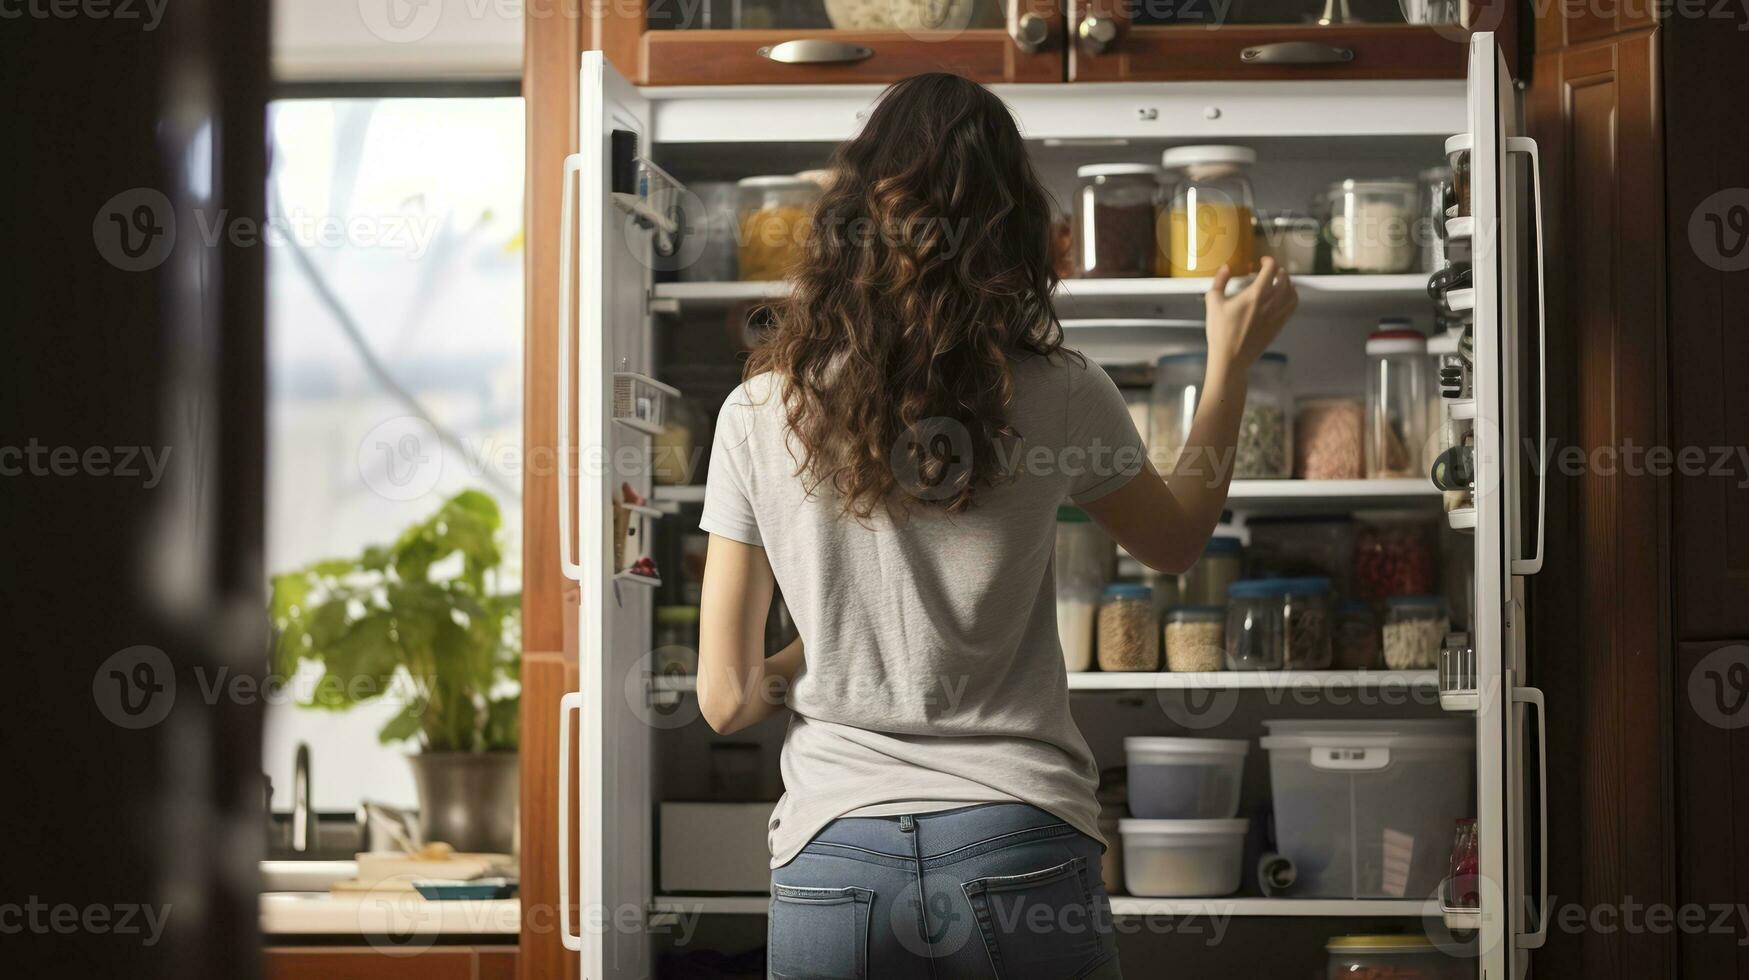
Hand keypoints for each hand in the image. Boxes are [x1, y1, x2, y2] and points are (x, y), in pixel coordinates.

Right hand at [1203, 257, 1297, 375]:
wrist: (1231, 358)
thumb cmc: (1220, 331)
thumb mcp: (1213, 303)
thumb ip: (1219, 281)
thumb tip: (1226, 267)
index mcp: (1255, 294)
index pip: (1271, 269)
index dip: (1269, 261)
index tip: (1262, 261)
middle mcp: (1270, 303)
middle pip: (1284, 279)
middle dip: (1278, 271)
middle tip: (1270, 271)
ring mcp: (1277, 315)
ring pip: (1292, 292)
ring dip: (1288, 283)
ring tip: (1280, 282)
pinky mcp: (1279, 325)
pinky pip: (1293, 306)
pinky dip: (1292, 297)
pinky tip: (1285, 297)